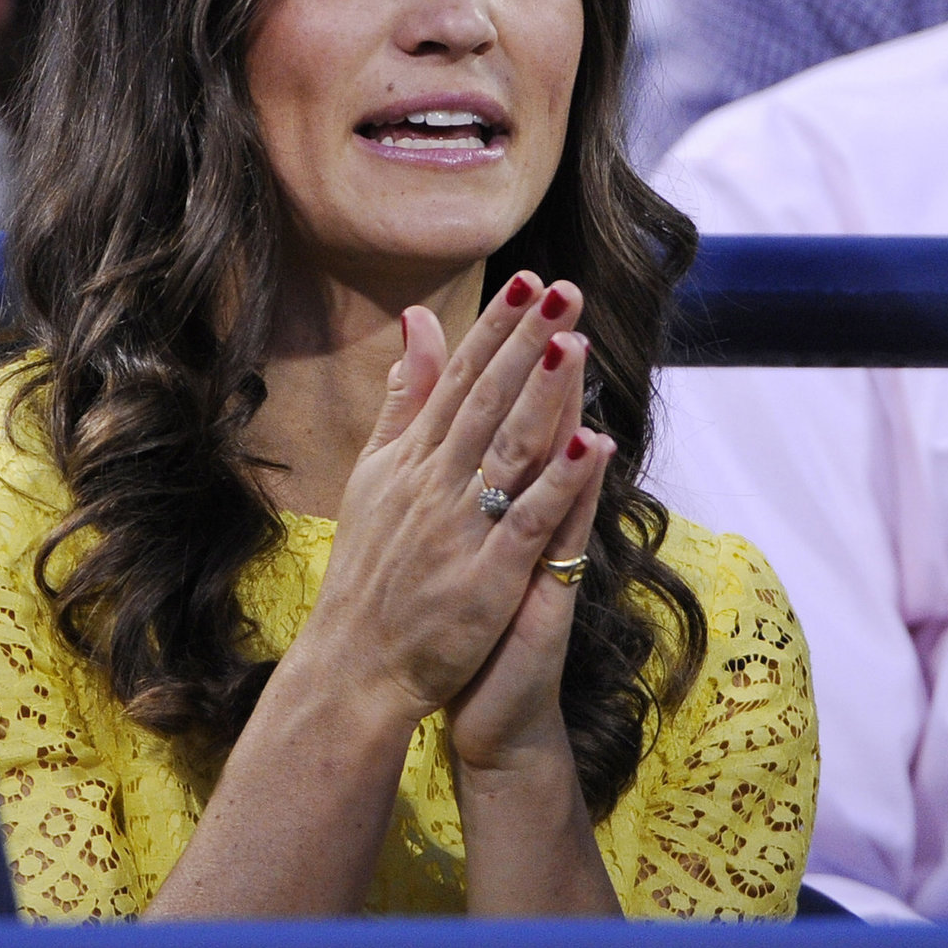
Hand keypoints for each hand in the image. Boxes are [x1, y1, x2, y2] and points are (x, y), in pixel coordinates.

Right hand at [293, 273, 613, 740]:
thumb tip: (414, 325)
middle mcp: (433, 485)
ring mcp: (459, 531)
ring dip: (543, 396)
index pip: (458, 380)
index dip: (494, 330)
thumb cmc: (371, 569)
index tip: (528, 281)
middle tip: (565, 289)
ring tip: (575, 343)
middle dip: (526, 343)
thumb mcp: (375, 474)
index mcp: (410, 459)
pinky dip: (558, 485)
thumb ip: (402, 399)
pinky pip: (525, 524)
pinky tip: (590, 446)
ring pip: (507, 451)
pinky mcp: (485, 579)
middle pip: (486, 402)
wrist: (356, 666)